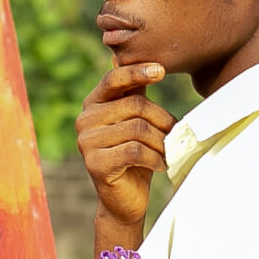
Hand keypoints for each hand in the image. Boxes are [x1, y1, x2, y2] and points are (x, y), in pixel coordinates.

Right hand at [76, 62, 173, 230]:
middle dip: (162, 119)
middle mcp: (84, 119)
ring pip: (137, 129)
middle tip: (175, 134)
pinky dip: (155, 158)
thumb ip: (137, 94)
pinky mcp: (95, 163)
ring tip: (168, 151)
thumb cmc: (136, 157)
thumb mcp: (137, 121)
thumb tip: (149, 58)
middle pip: (135, 105)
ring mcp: (86, 142)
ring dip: (161, 141)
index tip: (161, 70)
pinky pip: (135, 151)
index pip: (114, 79)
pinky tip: (161, 164)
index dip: (137, 72)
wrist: (125, 200)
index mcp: (94, 103)